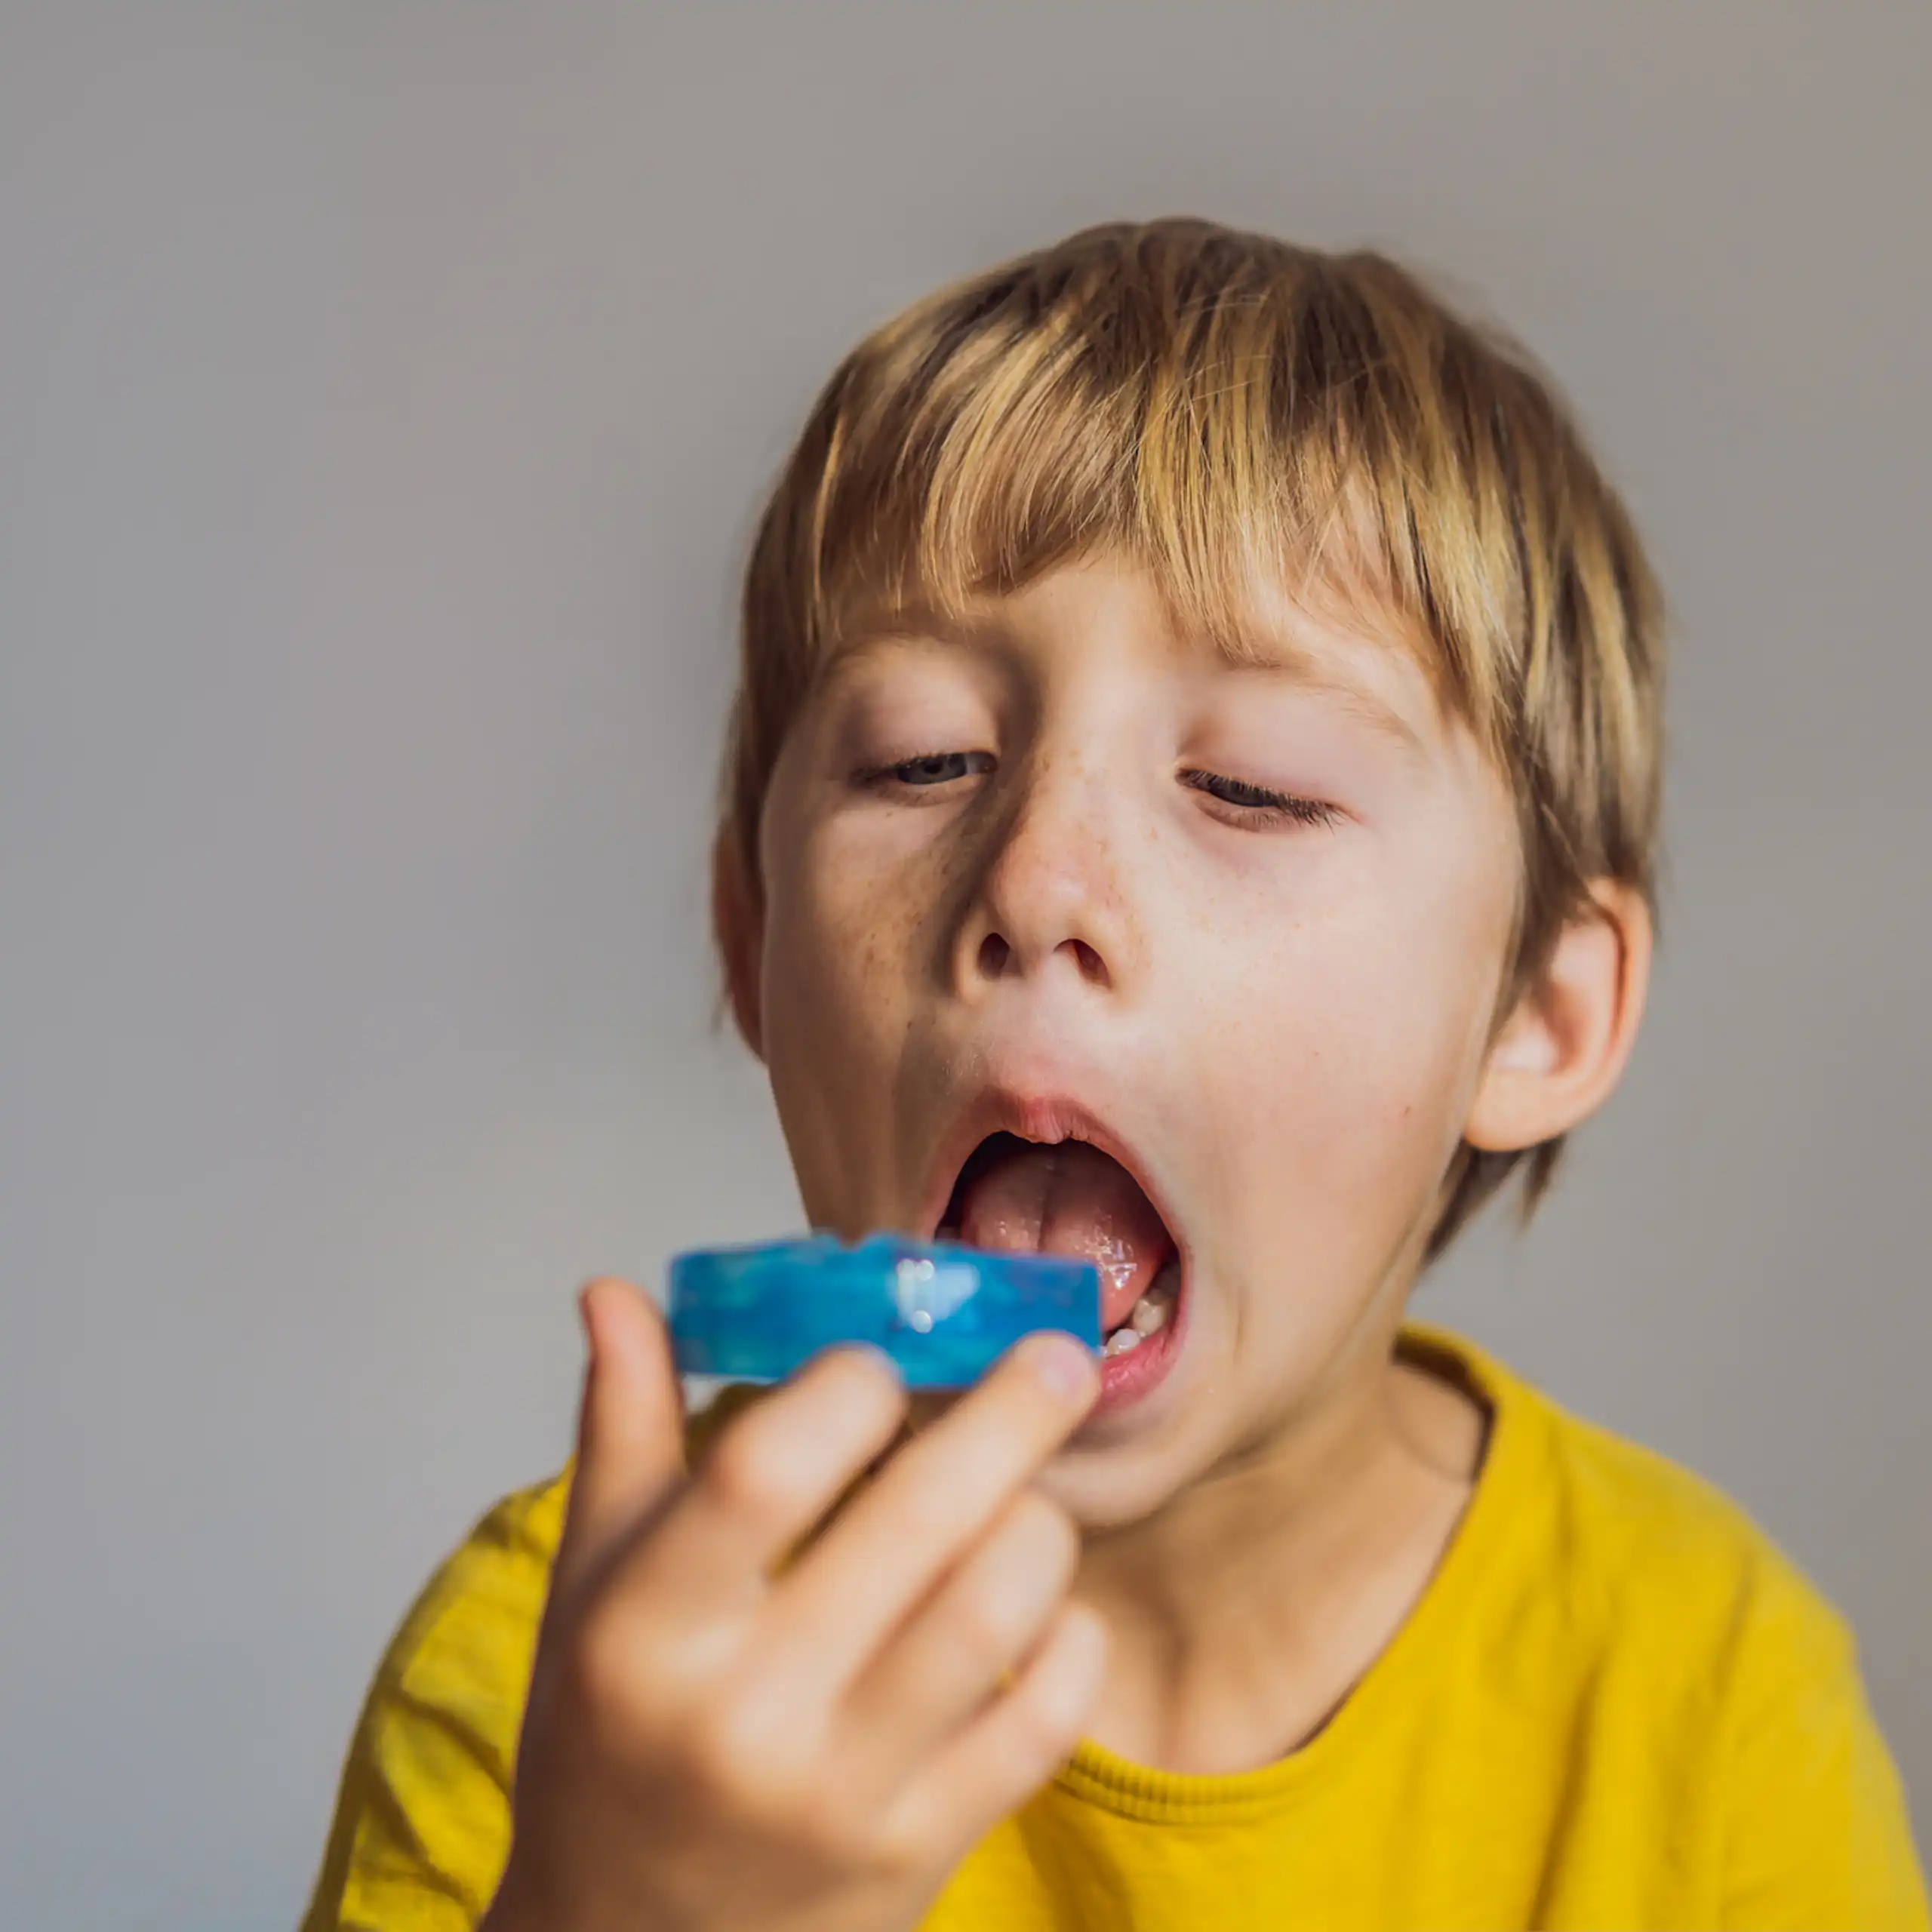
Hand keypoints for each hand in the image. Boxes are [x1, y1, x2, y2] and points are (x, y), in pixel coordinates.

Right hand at [483, 1277, 1105, 1931]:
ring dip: (1039, 1527)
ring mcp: (840, 1797)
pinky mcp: (918, 1857)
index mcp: (647, 1631)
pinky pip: (1040, 1725)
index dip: (849, 1386)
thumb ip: (623, 1433)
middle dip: (1007, 1418)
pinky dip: (1072, 1643)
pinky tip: (1051, 1606)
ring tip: (1035, 1494)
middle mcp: (743, 1716)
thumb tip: (616, 1291)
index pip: (765, 1470)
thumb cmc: (610, 1742)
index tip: (882, 1360)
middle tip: (1056, 1359)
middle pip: (914, 1527)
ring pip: (993, 1617)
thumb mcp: (590, 1589)